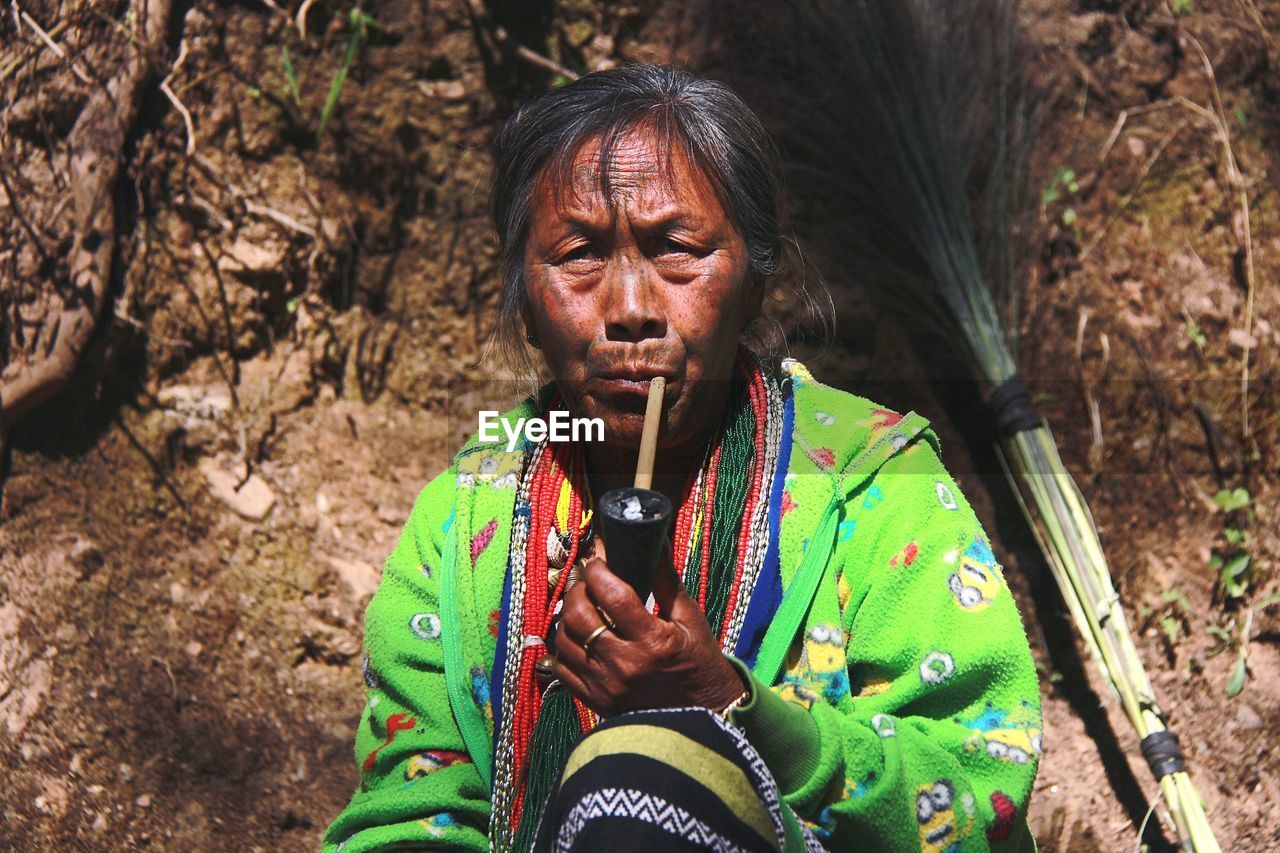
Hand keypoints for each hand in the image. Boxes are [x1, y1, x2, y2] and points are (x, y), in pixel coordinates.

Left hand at [552, 542, 745, 716]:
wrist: (702, 715)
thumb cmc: (698, 661)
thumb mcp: (690, 619)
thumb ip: (666, 580)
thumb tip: (656, 540)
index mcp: (653, 642)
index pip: (613, 595)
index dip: (598, 570)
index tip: (598, 558)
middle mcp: (625, 665)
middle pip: (580, 616)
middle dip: (578, 589)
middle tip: (587, 581)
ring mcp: (606, 686)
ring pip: (565, 641)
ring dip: (568, 617)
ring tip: (582, 606)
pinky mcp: (595, 701)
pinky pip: (562, 669)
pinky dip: (564, 647)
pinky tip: (578, 636)